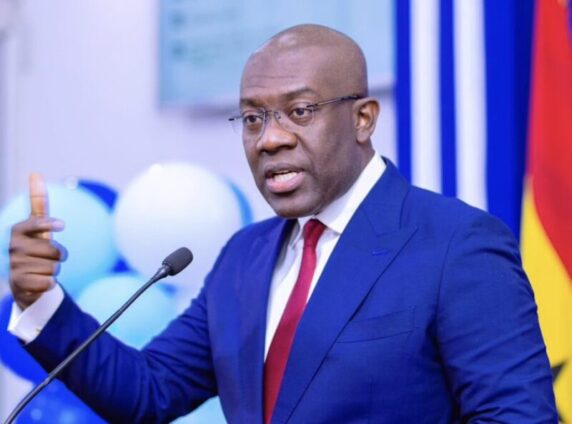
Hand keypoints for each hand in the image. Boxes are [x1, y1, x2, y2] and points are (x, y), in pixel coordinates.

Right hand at [9, 173, 66, 309]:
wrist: (22, 279)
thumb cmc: (34, 247)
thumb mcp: (37, 226)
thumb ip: (37, 202)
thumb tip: (35, 173)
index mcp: (19, 230)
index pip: (36, 223)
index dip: (49, 223)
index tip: (62, 225)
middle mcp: (14, 246)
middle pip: (55, 250)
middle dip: (60, 255)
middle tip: (51, 257)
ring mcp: (14, 265)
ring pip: (54, 267)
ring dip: (55, 270)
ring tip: (43, 269)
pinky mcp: (18, 283)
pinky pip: (49, 282)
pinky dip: (50, 283)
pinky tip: (40, 281)